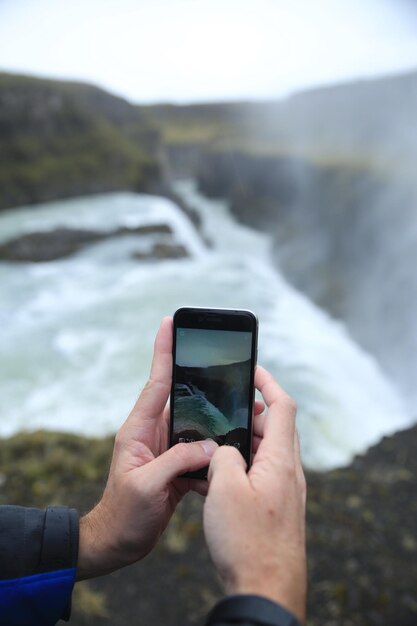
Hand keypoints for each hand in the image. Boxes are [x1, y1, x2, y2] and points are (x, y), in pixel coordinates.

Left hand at [77, 317, 217, 578]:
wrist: (118, 542)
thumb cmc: (123, 514)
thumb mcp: (147, 486)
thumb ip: (177, 461)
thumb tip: (211, 447)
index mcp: (139, 429)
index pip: (157, 381)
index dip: (164, 350)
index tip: (169, 322)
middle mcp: (153, 432)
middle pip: (182, 396)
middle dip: (204, 379)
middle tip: (229, 364)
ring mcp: (166, 447)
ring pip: (197, 423)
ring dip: (217, 416)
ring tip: (244, 407)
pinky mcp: (177, 464)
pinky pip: (201, 448)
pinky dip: (217, 447)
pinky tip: (236, 446)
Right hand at [203, 366, 306, 623]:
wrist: (265, 591)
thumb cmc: (247, 541)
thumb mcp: (225, 489)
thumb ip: (225, 456)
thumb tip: (227, 449)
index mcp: (281, 460)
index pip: (284, 406)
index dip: (269, 383)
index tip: (252, 369)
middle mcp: (290, 473)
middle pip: (276, 429)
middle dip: (250, 416)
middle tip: (222, 414)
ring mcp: (286, 492)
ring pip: (268, 453)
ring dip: (246, 444)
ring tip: (216, 447)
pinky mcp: (278, 508)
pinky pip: (264, 475)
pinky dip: (246, 467)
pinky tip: (221, 479)